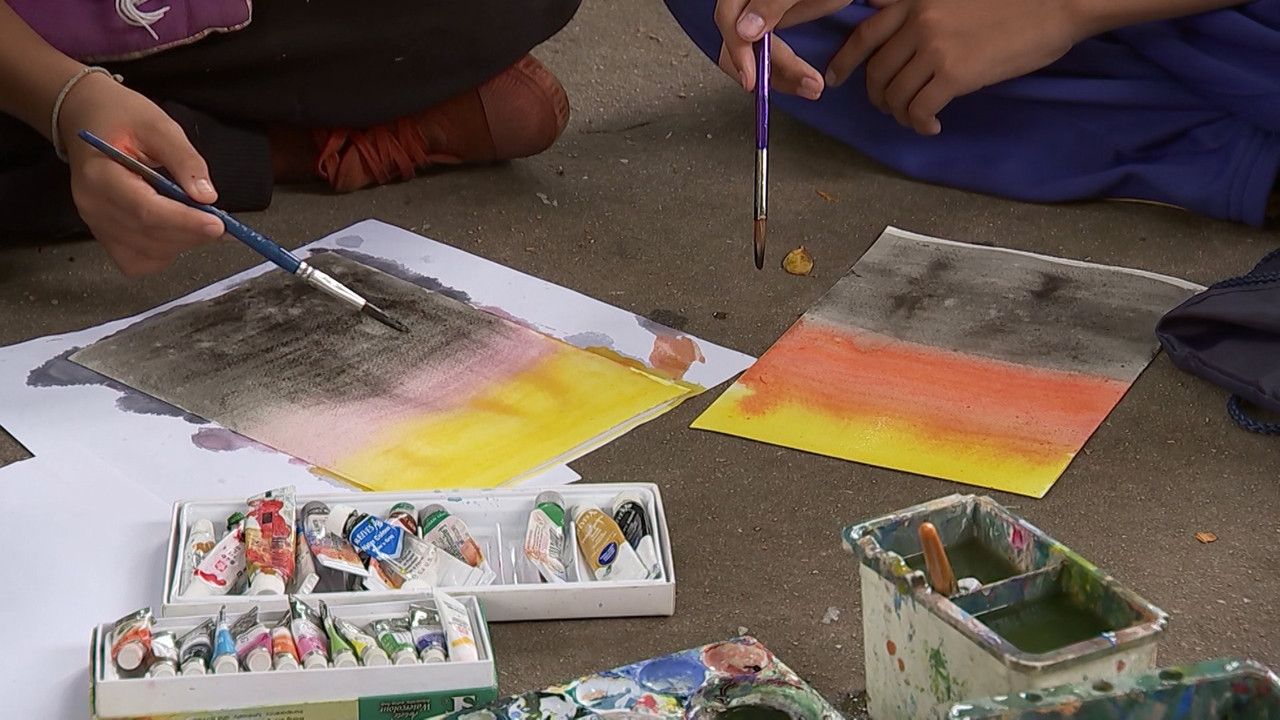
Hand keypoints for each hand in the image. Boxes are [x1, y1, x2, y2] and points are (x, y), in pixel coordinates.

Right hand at [56, 72, 224, 274]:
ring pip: (149, 254)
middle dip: (193, 232)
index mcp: (100, 176)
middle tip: (223, 220)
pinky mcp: (105, 235)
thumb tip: (207, 196)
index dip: (185, 222)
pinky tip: (177, 230)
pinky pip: (138, 261)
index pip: (146, 211)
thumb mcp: (158, 125)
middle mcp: (94, 207)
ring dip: (183, 242)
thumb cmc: (120, 117)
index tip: (218, 223)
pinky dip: (164, 253)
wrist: (88, 118)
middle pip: (151, 236)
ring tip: (201, 219)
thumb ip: (185, 160)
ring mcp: (97, 224)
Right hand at [714, 0, 852, 97]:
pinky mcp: (774, 25)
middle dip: (768, 71)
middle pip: (738, 44)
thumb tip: (744, 31)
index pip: (728, 20)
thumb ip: (772, 2)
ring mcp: (760, 14)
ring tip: (812, 86)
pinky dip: (785, 70)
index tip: (752, 78)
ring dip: (779, 76)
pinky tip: (804, 78)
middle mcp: (748, 1)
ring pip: (753, 54)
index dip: (738, 51)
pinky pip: (769, 53)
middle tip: (804, 85)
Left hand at [826, 0, 1078, 134]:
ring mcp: (933, 47)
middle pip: (876, 72)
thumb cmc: (1010, 2)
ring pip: (894, 95)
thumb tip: (886, 21)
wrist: (1054, 5)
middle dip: (877, 97)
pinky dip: (920, 124)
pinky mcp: (954, 74)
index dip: (844, 61)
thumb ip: (919, 10)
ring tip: (917, 118)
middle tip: (888, 108)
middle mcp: (917, 21)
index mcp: (914, 0)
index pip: (864, 34)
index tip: (835, 79)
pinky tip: (933, 126)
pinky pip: (918, 110)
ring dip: (900, 114)